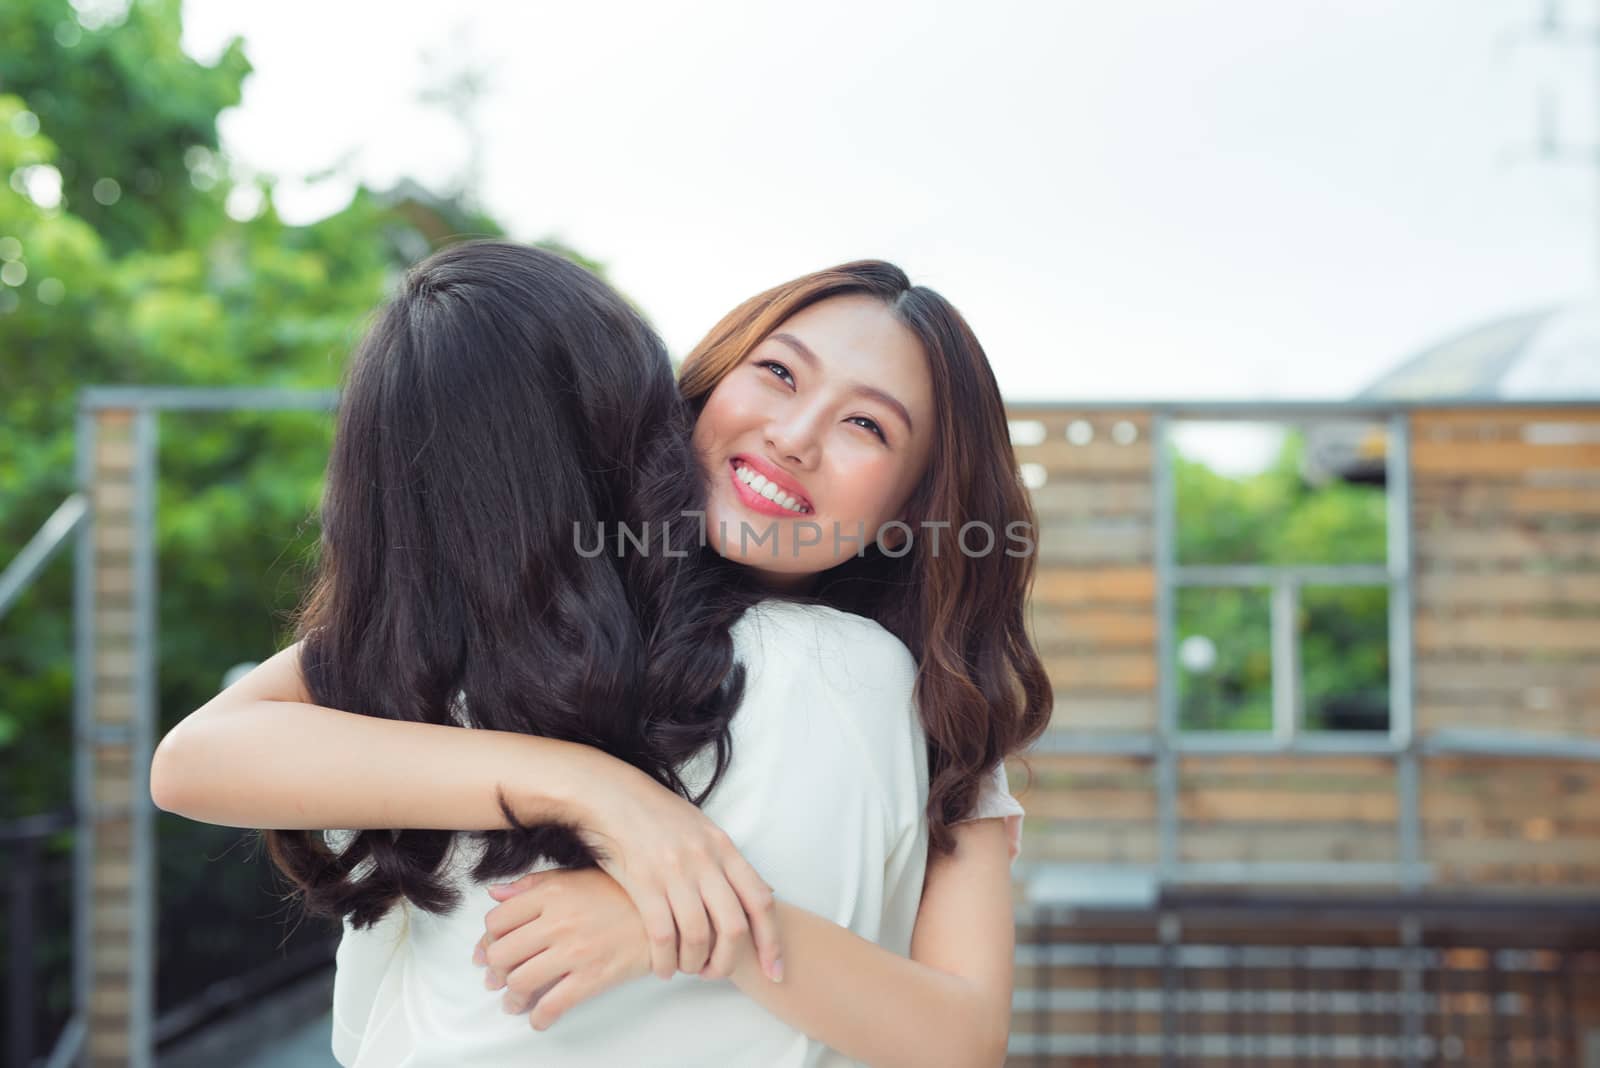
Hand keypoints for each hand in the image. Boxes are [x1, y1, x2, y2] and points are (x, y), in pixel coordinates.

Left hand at [474, 868, 651, 1029]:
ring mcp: (575, 951)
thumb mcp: (577, 877)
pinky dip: (538, 1018)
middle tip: (498, 979)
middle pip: (502, 954)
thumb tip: (495, 893)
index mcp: (552, 893)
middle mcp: (558, 921)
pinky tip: (539, 1018)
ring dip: (512, 998)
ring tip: (515, 1001)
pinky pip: (552, 1005)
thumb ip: (533, 884)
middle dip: (495, 971)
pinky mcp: (592, 977)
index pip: (498, 920)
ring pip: (521, 982)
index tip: (492, 950)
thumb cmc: (623, 895)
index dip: (489, 939)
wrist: (667, 915)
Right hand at [558, 755, 782, 982]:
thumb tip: (755, 894)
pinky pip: (663, 936)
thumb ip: (726, 861)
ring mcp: (674, 871)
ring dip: (695, 964)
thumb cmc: (656, 814)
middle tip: (716, 974)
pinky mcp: (643, 883)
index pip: (760, 900)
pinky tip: (662, 967)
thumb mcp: (701, 828)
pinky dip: (665, 960)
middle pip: (733, 926)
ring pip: (698, 935)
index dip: (771, 941)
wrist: (609, 795)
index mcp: (723, 847)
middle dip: (728, 961)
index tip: (774, 969)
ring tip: (687, 969)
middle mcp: (704, 860)